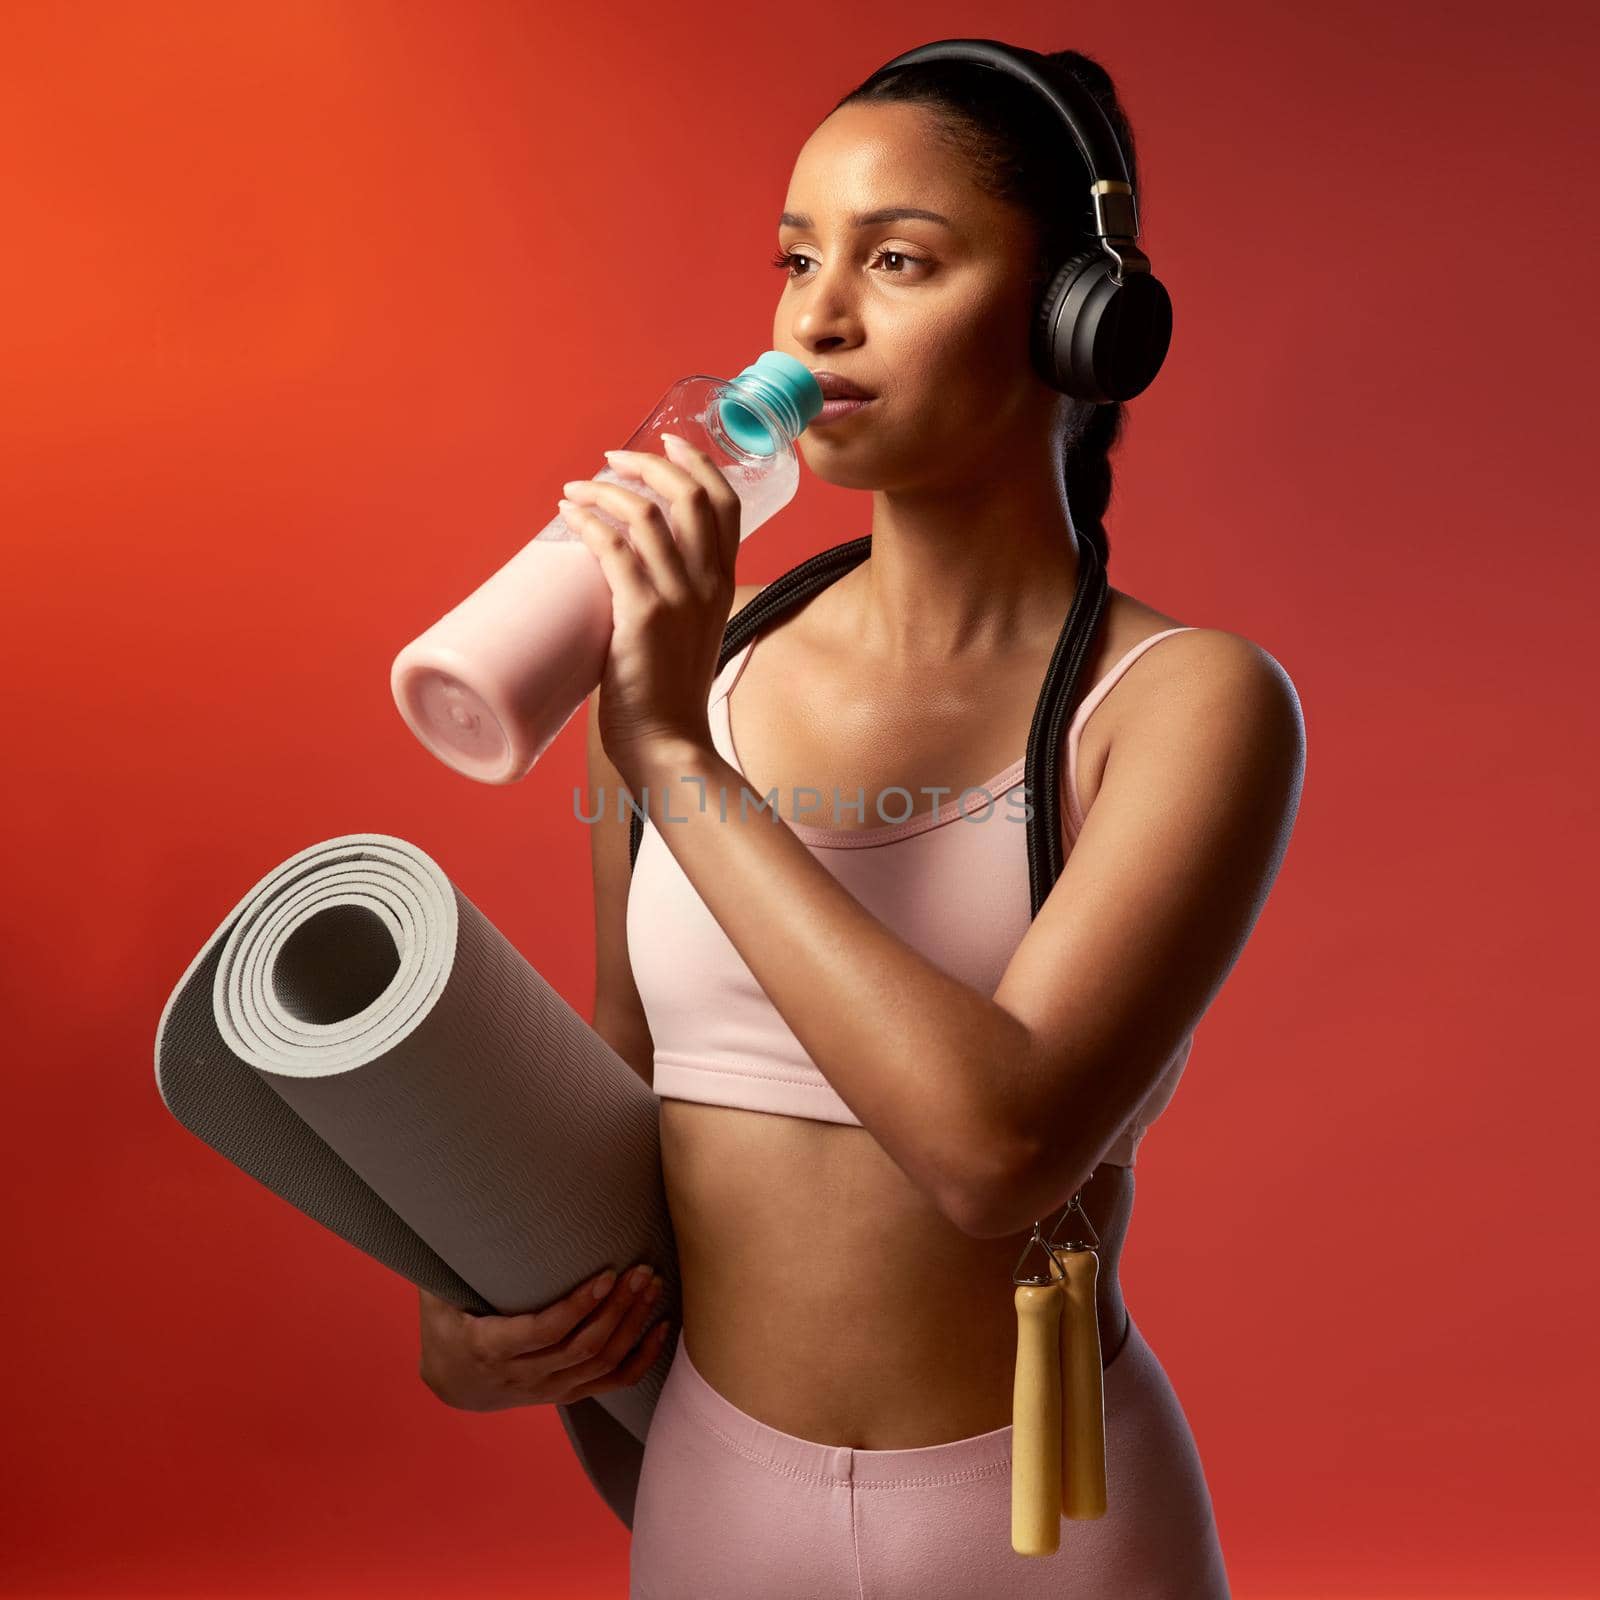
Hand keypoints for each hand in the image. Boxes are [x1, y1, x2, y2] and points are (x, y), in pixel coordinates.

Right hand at [417, 1266, 672, 1413]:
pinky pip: (610, 1385)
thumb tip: (452, 1209)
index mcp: (489, 1349)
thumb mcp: (438, 1296)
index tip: (606, 1274)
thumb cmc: (446, 1325)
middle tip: (641, 1270)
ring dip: (632, 1327)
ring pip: (599, 1365)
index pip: (543, 1332)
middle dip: (617, 1309)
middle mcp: (521, 1376)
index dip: (578, 1306)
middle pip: (581, 1348)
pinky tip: (661, 1331)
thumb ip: (450, 1263)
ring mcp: (547, 1390)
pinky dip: (640, 1360)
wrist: (451, 1383)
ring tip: (652, 1287)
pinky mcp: (565, 1393)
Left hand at [559, 432, 740, 790]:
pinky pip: (614, 549)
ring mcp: (678, 599)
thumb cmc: (667, 696)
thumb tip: (618, 571)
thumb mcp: (688, 634)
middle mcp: (708, 583)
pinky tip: (568, 514)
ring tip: (576, 488)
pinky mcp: (643, 616)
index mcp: (723, 584)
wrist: (668, 744)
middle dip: (649, 463)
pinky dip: (588, 522)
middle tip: (612, 458)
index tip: (667, 443)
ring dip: (606, 489)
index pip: (726, 503)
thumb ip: (668, 599)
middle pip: (690, 495)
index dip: (697, 463)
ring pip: (647, 515)